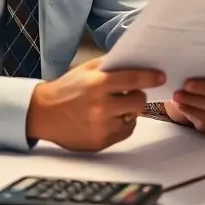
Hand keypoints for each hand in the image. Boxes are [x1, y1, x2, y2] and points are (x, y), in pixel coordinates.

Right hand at [25, 57, 164, 151]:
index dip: (150, 78)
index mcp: (98, 84)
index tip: (160, 77)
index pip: (133, 80)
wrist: (43, 114)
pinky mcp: (101, 142)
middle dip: (137, 96)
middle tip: (129, 94)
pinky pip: (125, 131)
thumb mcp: (86, 70)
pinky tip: (109, 118)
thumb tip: (135, 62)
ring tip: (114, 107)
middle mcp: (101, 107)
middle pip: (139, 101)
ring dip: (129, 111)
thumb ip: (110, 65)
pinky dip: (122, 124)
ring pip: (134, 117)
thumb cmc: (66, 89)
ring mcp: (101, 127)